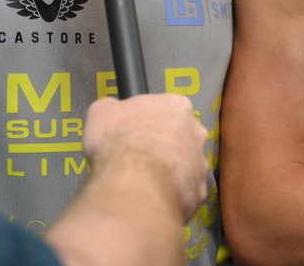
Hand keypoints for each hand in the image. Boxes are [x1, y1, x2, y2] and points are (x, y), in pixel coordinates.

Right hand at [83, 94, 208, 221]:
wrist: (134, 185)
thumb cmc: (119, 141)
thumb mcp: (102, 112)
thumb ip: (113, 109)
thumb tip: (114, 114)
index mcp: (177, 106)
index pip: (166, 109)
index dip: (147, 122)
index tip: (133, 133)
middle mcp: (196, 132)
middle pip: (180, 136)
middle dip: (163, 146)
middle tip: (140, 157)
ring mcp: (201, 163)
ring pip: (186, 166)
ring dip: (170, 171)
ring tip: (145, 181)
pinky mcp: (200, 191)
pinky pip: (186, 191)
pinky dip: (173, 194)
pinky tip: (154, 197)